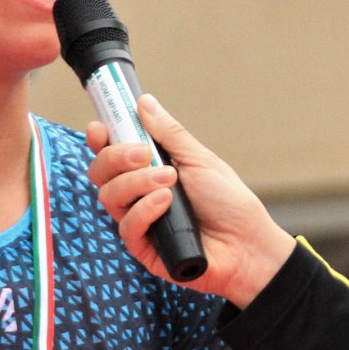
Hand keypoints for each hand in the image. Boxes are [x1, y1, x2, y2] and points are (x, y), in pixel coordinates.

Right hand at [86, 94, 294, 306]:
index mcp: (148, 171)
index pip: (110, 153)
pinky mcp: (142, 246)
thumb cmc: (230, 203)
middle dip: (116, 157)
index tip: (100, 128)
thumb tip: (145, 102)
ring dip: (136, 183)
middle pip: (100, 172)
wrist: (249, 245)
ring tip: (169, 181)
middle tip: (143, 154)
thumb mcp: (200, 160)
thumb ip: (169, 134)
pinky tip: (166, 203)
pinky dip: (144, 210)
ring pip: (108, 196)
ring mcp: (137, 220)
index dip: (99, 139)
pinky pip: (127, 225)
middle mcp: (137, 194)